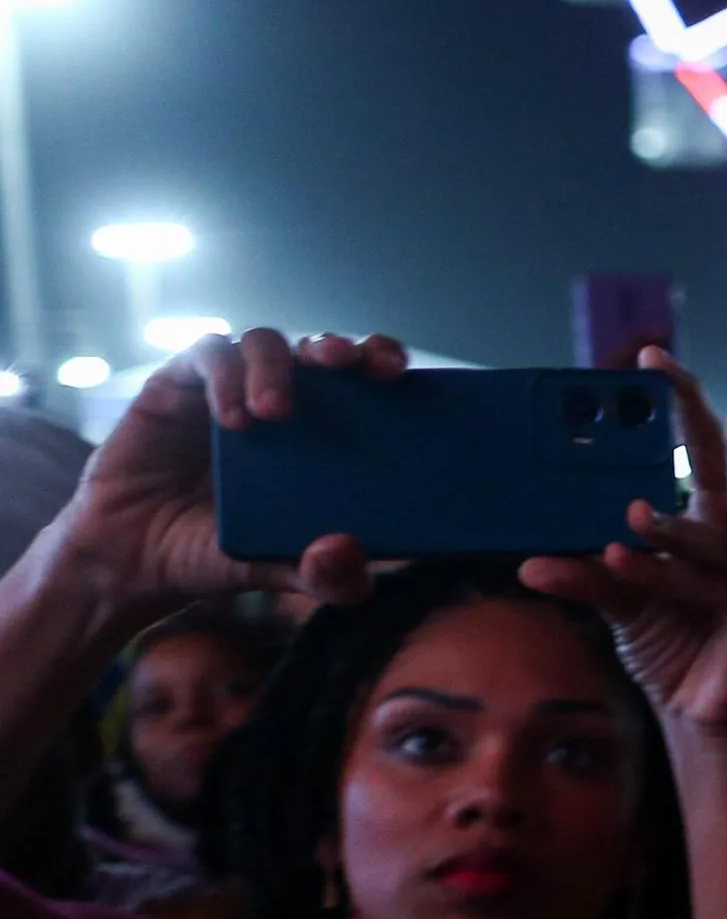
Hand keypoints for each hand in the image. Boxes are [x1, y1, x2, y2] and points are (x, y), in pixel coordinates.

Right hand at [46, 327, 405, 613]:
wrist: (134, 559)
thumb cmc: (219, 553)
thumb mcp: (279, 571)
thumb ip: (323, 575)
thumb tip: (350, 556)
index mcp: (324, 432)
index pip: (366, 381)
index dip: (385, 362)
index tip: (400, 373)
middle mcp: (283, 401)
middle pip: (322, 348)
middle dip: (344, 347)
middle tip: (352, 365)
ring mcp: (231, 388)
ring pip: (265, 343)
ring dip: (277, 367)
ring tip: (274, 413)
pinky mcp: (179, 384)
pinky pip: (207, 357)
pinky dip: (224, 378)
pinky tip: (232, 419)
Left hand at [518, 353, 726, 744]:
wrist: (701, 715)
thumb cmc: (673, 648)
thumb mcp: (620, 602)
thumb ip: (587, 578)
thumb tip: (530, 563)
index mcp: (721, 520)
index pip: (707, 449)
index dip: (685, 404)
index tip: (653, 360)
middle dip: (719, 412)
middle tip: (688, 371)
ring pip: (712, 532)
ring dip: (669, 526)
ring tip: (628, 518)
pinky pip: (707, 580)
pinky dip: (665, 574)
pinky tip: (624, 564)